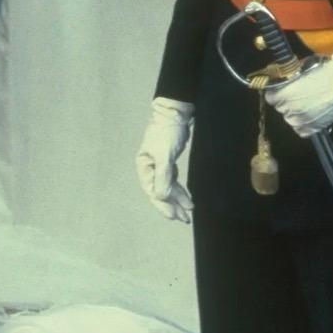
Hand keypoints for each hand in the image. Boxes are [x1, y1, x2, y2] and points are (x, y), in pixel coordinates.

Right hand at [135, 98, 194, 222]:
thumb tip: (161, 197)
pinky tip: (187, 200)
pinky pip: (174, 182)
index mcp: (144, 166)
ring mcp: (160, 166)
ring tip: (188, 213)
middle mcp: (150, 168)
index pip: (153, 191)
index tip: (174, 216)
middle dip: (172, 206)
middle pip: (160, 192)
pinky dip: (180, 191)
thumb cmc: (167, 132)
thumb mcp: (165, 155)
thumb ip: (163, 176)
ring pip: (169, 188)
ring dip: (178, 201)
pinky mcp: (169, 163)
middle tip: (184, 219)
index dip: (163, 205)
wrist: (175, 113)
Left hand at [263, 56, 332, 136]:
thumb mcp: (302, 68)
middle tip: (298, 95)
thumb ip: (289, 76)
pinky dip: (304, 124)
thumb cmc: (326, 72)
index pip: (270, 97)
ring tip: (307, 105)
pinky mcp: (313, 129)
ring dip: (295, 113)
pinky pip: (301, 130)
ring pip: (290, 119)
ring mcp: (301, 121)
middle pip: (280, 108)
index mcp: (284, 94)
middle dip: (286, 101)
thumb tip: (283, 78)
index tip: (281, 89)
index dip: (276, 92)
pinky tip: (311, 115)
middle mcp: (289, 109)